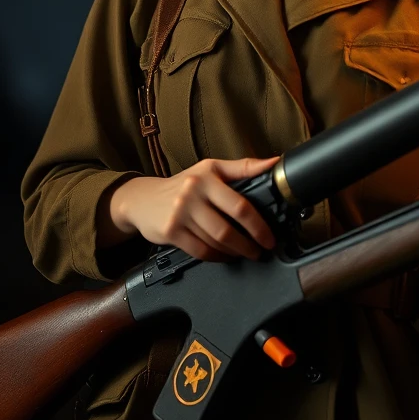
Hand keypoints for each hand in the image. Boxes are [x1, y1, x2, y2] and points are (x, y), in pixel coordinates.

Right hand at [101, 157, 279, 260]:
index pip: (239, 204)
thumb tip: (275, 162)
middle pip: (228, 228)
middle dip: (249, 244)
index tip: (270, 237)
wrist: (143, 198)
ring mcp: (180, 214)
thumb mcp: (211, 168)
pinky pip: (200, 251)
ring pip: (215, 241)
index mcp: (208, 176)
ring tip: (245, 252)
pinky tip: (225, 256)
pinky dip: (217, 257)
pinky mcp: (171, 232)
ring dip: (234, 251)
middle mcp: (193, 193)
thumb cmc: (184, 183)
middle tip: (260, 250)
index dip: (259, 225)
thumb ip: (243, 167)